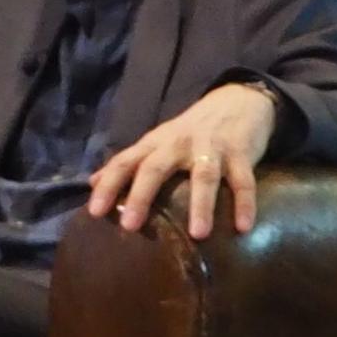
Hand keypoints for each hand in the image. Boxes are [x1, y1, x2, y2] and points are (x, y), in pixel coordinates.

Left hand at [87, 81, 279, 239]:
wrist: (237, 101)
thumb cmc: (191, 130)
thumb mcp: (156, 142)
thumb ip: (128, 162)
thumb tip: (91, 182)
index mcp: (155, 143)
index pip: (124, 162)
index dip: (108, 185)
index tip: (94, 212)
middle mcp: (179, 144)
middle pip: (155, 168)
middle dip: (141, 196)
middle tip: (129, 226)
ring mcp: (211, 148)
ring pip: (204, 177)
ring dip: (201, 205)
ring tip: (198, 235)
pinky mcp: (241, 154)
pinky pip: (243, 181)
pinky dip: (245, 203)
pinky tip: (243, 227)